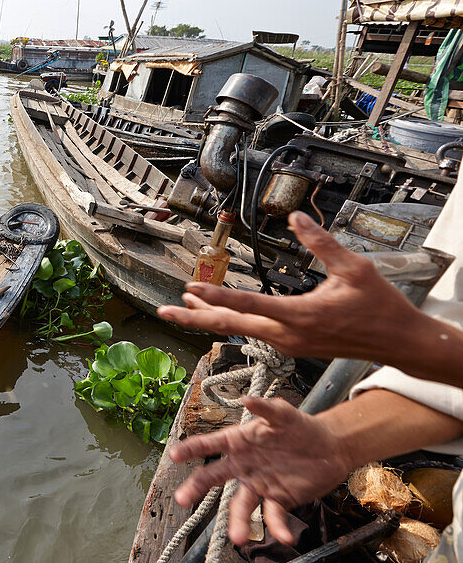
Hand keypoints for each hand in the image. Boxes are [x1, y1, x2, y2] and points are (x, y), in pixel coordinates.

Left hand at [156, 211, 421, 362]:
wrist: (398, 342)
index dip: (215, 295)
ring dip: (209, 317)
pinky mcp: (292, 345)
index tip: (189, 287)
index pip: (248, 305)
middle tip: (164, 308)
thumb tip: (295, 217)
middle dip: (194, 316)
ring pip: (239, 330)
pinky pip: (252, 333)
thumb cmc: (379, 307)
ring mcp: (289, 344)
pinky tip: (216, 313)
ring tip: (181, 306)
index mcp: (300, 316)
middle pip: (231, 325)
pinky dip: (230, 321)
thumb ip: (321, 243)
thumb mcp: (354, 268)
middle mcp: (288, 335)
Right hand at [170, 396, 351, 545]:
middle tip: (181, 498)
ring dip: (237, 521)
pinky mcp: (279, 500)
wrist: (330, 449)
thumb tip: (246, 400)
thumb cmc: (301, 427)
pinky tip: (283, 536)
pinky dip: (276, 527)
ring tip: (236, 538)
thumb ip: (266, 408)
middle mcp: (243, 466)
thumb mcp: (284, 414)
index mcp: (239, 442)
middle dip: (195, 488)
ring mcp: (259, 484)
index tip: (174, 455)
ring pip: (240, 505)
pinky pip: (272, 515)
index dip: (191, 449)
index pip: (210, 445)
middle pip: (213, 478)